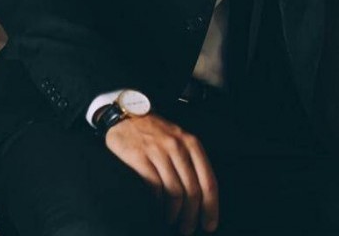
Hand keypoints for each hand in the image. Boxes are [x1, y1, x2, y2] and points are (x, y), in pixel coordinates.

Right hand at [105, 112, 218, 234]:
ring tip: (172, 222)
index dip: (211, 207)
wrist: (128, 114)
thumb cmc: (156, 132)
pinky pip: (154, 187)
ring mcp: (158, 151)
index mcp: (192, 143)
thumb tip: (202, 197)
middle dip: (191, 215)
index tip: (209, 224)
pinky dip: (158, 204)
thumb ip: (191, 161)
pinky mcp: (140, 157)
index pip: (208, 180)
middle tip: (187, 229)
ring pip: (174, 191)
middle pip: (192, 190)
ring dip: (174, 214)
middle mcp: (177, 146)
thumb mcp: (180, 139)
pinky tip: (157, 210)